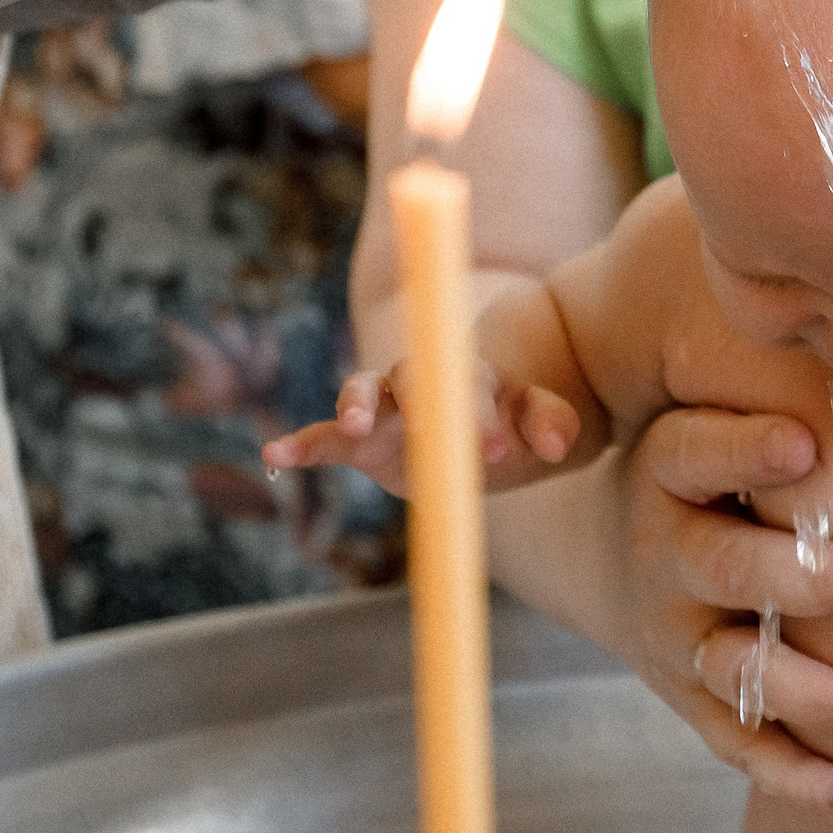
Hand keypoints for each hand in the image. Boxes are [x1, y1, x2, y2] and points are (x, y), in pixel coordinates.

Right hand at [261, 360, 585, 495]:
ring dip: (356, 403)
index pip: (474, 385)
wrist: (489, 431)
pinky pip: (325, 440)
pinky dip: (301, 446)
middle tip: (427, 429)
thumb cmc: (518, 422)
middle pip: (410, 376)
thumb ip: (552, 424)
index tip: (497, 449)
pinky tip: (273, 457)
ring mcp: (386, 407)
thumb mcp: (541, 423)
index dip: (483, 416)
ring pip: (362, 390)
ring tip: (355, 426)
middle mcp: (422, 381)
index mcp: (473, 375)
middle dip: (418, 401)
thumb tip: (559, 445)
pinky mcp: (360, 441)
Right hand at [602, 407, 832, 811]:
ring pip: (736, 671)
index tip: (806, 442)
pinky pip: (743, 747)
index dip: (746, 449)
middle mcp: (664, 553)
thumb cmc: (718, 465)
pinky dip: (801, 776)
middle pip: (729, 569)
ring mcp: (675, 635)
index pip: (695, 452)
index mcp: (669, 468)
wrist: (618, 551)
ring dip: (814, 690)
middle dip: (813, 578)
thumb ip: (795, 392)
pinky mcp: (690, 700)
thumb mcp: (725, 413)